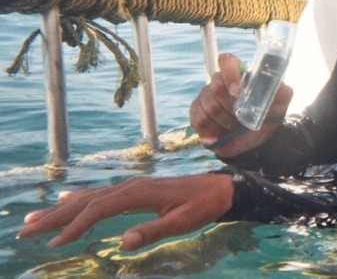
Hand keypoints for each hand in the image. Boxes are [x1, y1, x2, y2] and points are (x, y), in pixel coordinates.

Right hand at [17, 174, 233, 249]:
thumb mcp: (182, 222)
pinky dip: (80, 198)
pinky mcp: (136, 188)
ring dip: (61, 208)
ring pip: (90, 196)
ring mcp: (133, 185)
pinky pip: (101, 193)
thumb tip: (123, 243)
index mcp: (138, 192)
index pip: (97, 209)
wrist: (220, 188)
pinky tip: (67, 199)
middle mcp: (131, 185)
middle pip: (85, 200)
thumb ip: (152, 231)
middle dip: (55, 215)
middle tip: (25, 229)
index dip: (74, 226)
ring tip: (35, 218)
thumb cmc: (203, 206)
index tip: (53, 243)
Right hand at [189, 53, 292, 157]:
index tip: (237, 92)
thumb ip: (282, 93)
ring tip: (233, 125)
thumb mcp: (279, 105)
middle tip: (240, 116)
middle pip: (216, 85)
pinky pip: (197, 118)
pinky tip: (218, 135)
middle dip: (230, 105)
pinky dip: (210, 130)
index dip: (229, 74)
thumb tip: (280, 86)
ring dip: (223, 120)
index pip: (226, 60)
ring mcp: (207, 96)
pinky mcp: (197, 113)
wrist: (252, 142)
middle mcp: (220, 82)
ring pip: (207, 103)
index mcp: (239, 75)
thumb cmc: (265, 117)